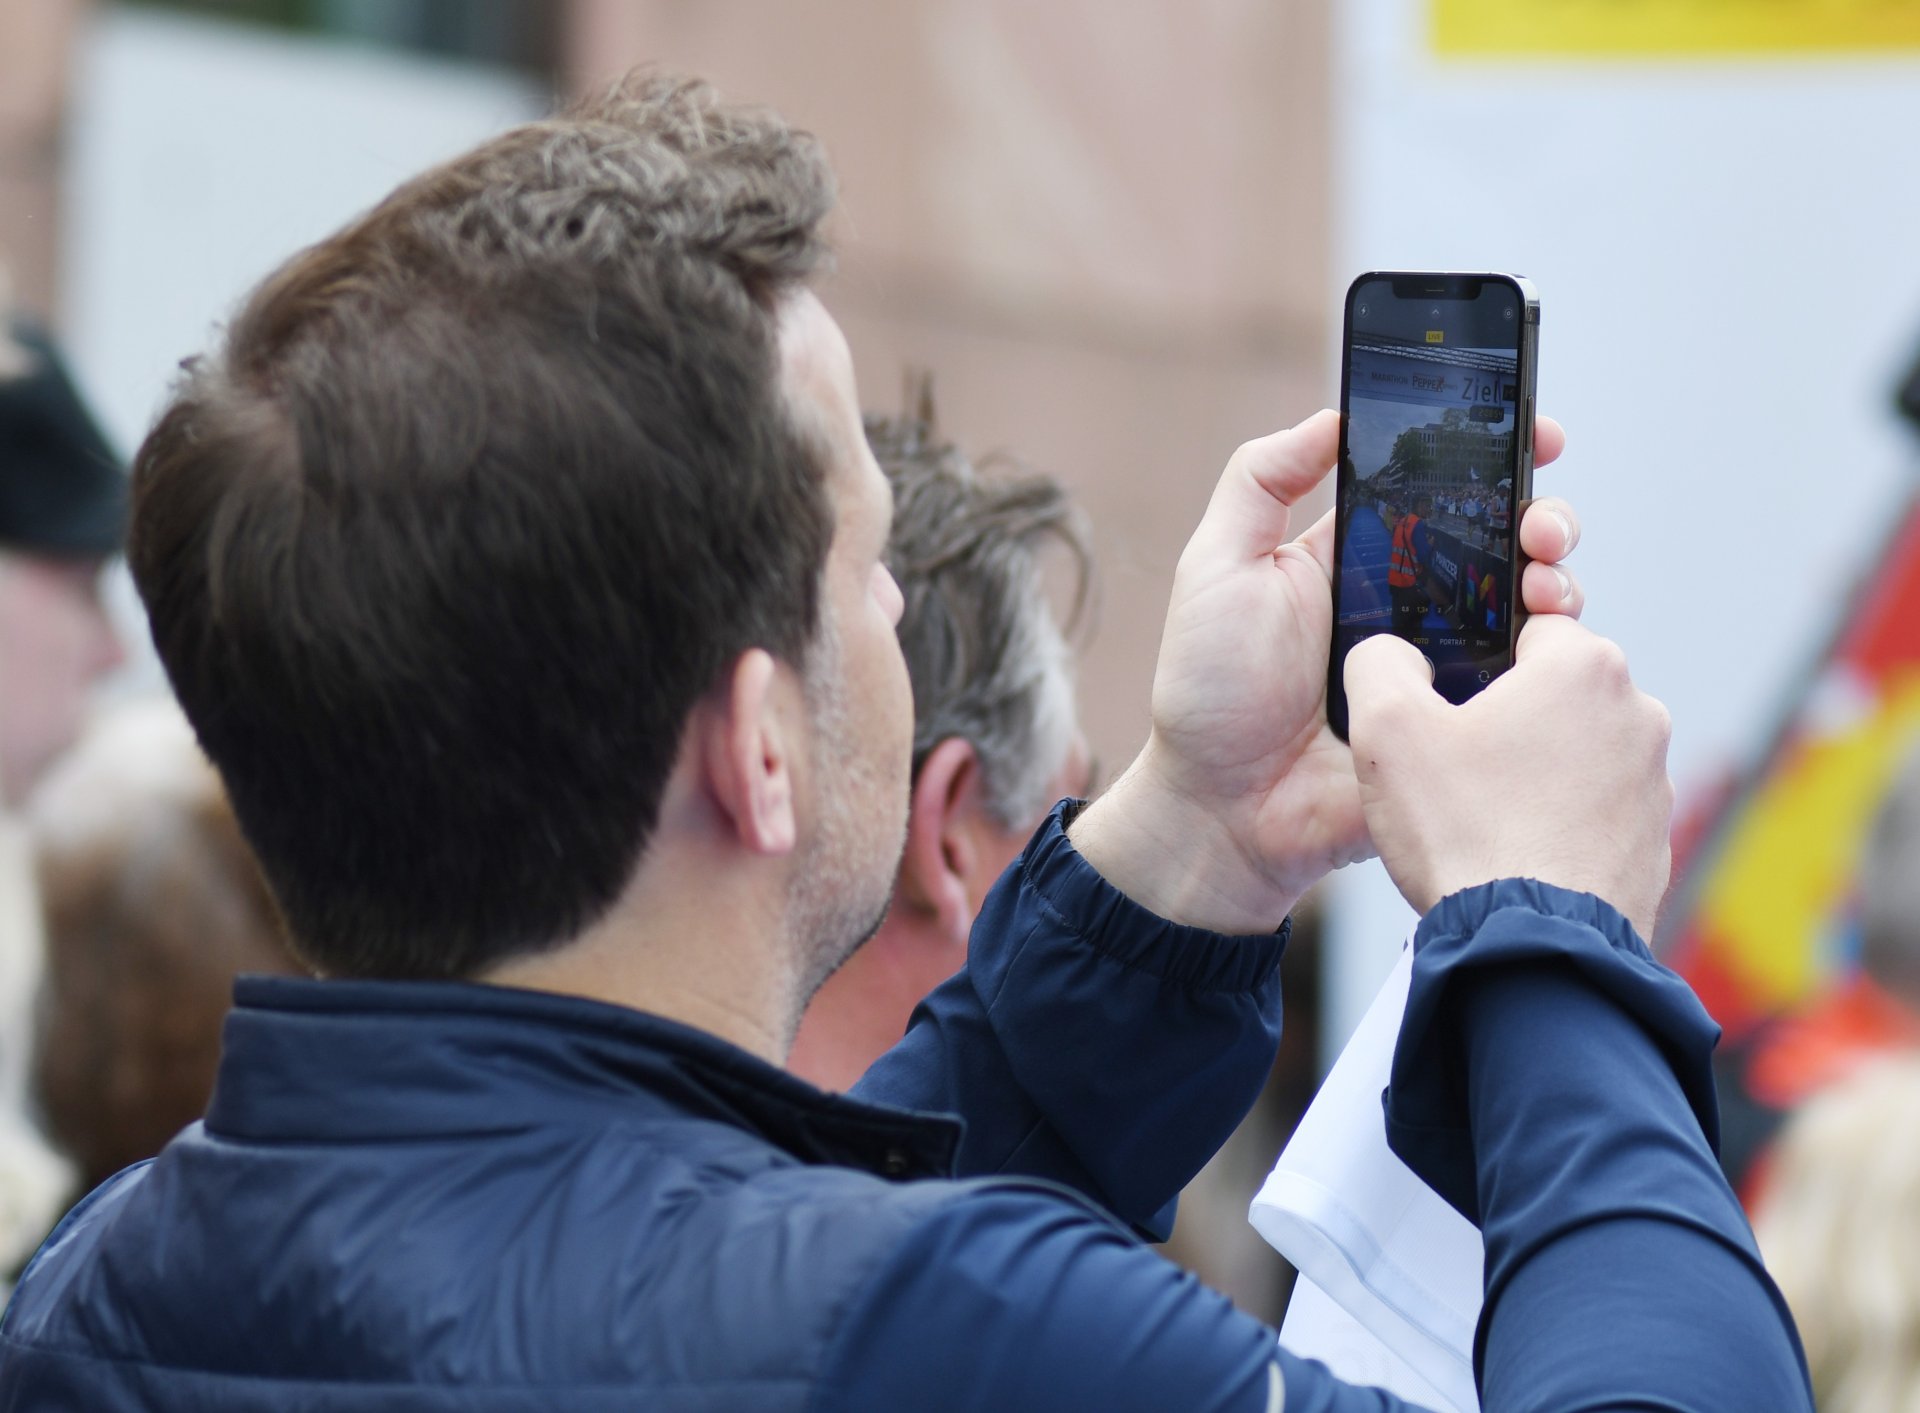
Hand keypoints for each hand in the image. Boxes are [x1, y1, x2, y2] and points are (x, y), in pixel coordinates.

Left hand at [1072, 409, 1577, 933]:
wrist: (1224, 811)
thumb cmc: (1209, 691)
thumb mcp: (1215, 567)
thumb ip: (1259, 482)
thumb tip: (1331, 415)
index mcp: (1356, 557)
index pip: (1438, 489)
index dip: (1491, 453)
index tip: (1534, 428)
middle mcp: (1409, 604)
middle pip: (1501, 541)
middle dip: (1542, 514)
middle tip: (1543, 520)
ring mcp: (1443, 668)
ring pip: (1528, 609)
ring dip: (1557, 578)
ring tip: (1546, 578)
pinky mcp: (1463, 727)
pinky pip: (1527, 688)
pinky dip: (1551, 659)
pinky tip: (1546, 642)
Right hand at [1345, 615, 1673, 938]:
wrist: (1530, 946)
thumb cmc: (1464, 832)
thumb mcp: (1385, 731)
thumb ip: (1378, 664)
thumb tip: (1387, 653)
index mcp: (1583, 666)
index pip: (1526, 627)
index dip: (1475, 660)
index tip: (1446, 703)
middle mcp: (1637, 713)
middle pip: (1552, 692)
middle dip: (1505, 720)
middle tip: (1454, 767)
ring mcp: (1654, 781)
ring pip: (1575, 752)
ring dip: (1534, 773)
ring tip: (1482, 819)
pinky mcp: (1654, 840)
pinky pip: (1594, 811)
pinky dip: (1558, 824)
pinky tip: (1515, 854)